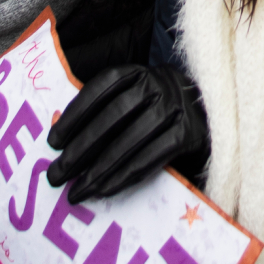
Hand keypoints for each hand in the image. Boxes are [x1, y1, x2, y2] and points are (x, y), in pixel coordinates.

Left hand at [46, 65, 207, 200]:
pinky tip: (103, 190)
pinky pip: (150, 159)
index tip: (52, 142)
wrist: (211, 119)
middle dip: (80, 148)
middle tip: (56, 174)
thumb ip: (103, 111)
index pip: (101, 87)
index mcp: (139, 72)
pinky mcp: (188, 135)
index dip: (75, 113)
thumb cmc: (159, 112)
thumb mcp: (135, 99)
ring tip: (75, 191)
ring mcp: (175, 109)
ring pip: (130, 141)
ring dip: (99, 169)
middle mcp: (159, 85)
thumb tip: (59, 138)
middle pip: (112, 117)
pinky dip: (124, 177)